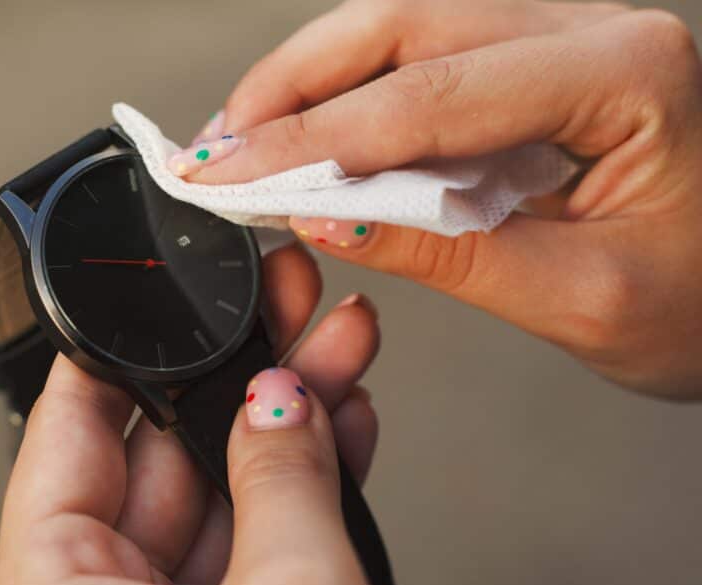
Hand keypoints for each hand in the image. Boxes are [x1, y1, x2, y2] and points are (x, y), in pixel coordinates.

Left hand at [0, 245, 415, 584]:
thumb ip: (281, 477)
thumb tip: (279, 395)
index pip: (66, 435)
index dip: (120, 348)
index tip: (160, 289)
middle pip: (155, 460)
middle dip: (234, 379)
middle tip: (281, 307)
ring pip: (214, 502)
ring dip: (280, 431)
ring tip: (334, 349)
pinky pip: (248, 553)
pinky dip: (296, 498)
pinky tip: (339, 428)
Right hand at [177, 0, 701, 400]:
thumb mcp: (581, 299)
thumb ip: (448, 251)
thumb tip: (327, 219)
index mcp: (626, 73)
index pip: (427, 97)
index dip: (310, 140)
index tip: (230, 175)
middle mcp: (592, 30)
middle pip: (401, 26)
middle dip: (292, 86)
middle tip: (216, 146)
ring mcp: (563, 40)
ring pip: (403, 32)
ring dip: (313, 85)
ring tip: (244, 141)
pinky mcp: (539, 69)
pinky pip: (427, 66)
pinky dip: (354, 101)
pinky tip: (310, 138)